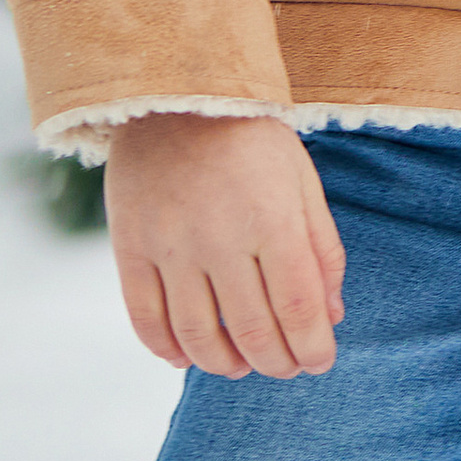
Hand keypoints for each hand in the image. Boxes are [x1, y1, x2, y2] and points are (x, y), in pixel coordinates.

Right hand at [103, 111, 346, 377]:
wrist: (175, 93)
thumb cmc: (251, 140)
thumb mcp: (302, 182)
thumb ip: (321, 250)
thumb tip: (330, 317)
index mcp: (273, 218)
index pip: (299, 307)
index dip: (312, 347)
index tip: (319, 362)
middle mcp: (220, 237)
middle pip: (252, 329)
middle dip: (276, 362)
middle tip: (285, 368)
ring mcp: (170, 244)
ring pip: (197, 333)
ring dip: (223, 364)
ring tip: (241, 366)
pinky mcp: (129, 246)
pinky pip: (144, 317)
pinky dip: (165, 349)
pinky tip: (185, 358)